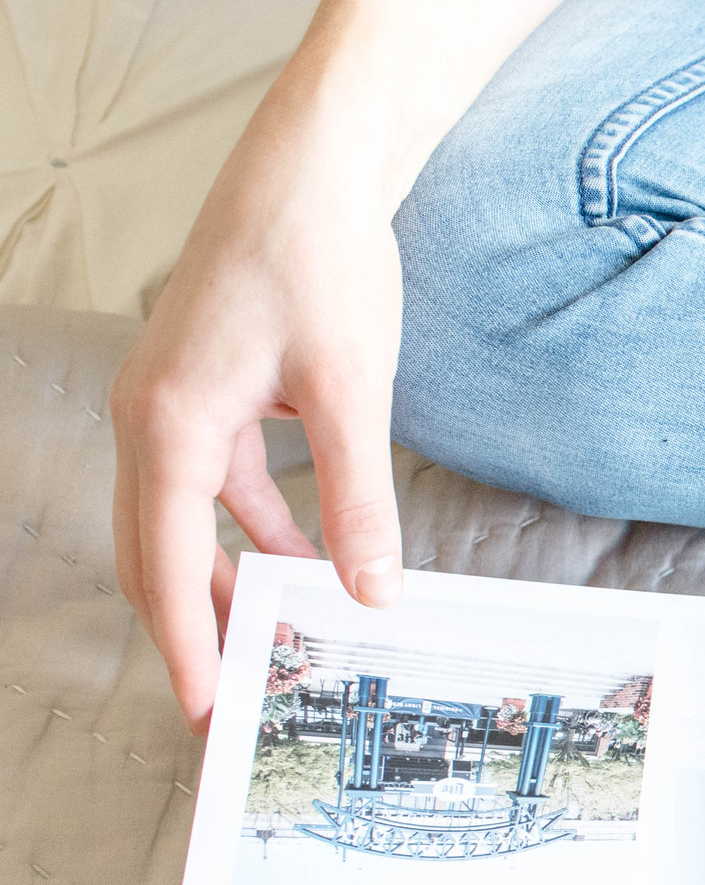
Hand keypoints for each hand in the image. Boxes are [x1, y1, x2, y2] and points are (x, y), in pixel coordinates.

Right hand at [111, 110, 407, 733]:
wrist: (308, 171)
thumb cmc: (319, 264)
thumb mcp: (352, 393)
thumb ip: (359, 501)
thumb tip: (372, 592)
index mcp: (169, 425)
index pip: (169, 567)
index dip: (187, 647)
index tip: (205, 713)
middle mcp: (150, 418)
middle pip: (156, 556)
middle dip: (192, 631)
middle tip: (231, 706)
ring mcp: (170, 405)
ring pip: (185, 525)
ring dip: (226, 584)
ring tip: (275, 649)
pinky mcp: (205, 394)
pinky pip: (217, 487)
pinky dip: (253, 533)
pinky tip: (305, 566)